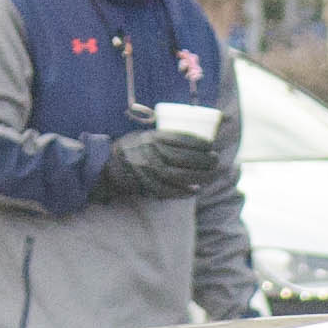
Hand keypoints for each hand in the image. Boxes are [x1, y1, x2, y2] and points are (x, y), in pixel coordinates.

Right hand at [98, 126, 221, 202]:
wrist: (111, 164)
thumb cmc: (137, 148)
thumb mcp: (149, 135)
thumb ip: (169, 137)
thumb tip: (199, 139)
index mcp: (152, 137)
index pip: (180, 138)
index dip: (199, 143)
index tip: (211, 145)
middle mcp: (149, 152)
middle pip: (182, 158)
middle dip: (203, 161)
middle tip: (215, 161)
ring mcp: (146, 169)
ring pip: (177, 175)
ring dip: (198, 177)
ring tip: (211, 176)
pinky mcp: (144, 184)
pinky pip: (167, 190)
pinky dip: (183, 191)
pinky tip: (195, 190)